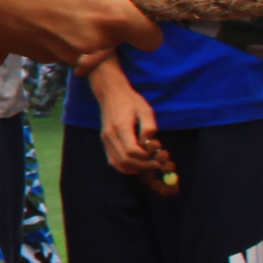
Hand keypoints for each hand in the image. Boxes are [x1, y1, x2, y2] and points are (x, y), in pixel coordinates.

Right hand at [0, 0, 161, 66]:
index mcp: (112, 16)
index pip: (152, 38)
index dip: (145, 24)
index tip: (130, 11)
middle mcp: (95, 42)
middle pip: (119, 41)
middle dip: (109, 23)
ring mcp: (69, 54)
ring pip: (92, 46)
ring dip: (83, 29)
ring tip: (56, 1)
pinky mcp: (46, 60)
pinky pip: (67, 49)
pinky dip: (60, 36)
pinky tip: (39, 15)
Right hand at [94, 66, 174, 190]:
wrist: (111, 94)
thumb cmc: (131, 101)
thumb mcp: (145, 110)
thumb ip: (149, 127)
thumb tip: (151, 144)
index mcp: (121, 127)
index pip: (132, 151)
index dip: (146, 158)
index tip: (158, 158)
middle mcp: (110, 136)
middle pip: (125, 160)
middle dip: (142, 166)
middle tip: (156, 165)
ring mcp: (105, 139)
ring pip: (117, 163)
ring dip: (133, 168)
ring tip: (147, 166)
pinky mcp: (105, 142)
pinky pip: (112, 160)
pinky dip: (123, 167)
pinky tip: (135, 166)